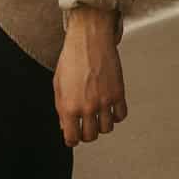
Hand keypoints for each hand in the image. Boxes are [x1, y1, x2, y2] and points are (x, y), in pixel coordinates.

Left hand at [54, 5, 127, 147]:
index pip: (72, 138)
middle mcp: (87, 107)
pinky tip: (110, 109)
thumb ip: (61, 107)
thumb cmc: (71, 58)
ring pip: (106, 129)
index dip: (72, 139)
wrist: (89, 39)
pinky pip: (120, 116)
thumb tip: (65, 125)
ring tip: (98, 116)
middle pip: (90, 136)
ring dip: (102, 125)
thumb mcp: (58, 83)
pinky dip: (116, 116)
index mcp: (68, 106)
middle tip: (85, 126)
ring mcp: (104, 102)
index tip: (73, 137)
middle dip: (86, 133)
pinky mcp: (118, 93)